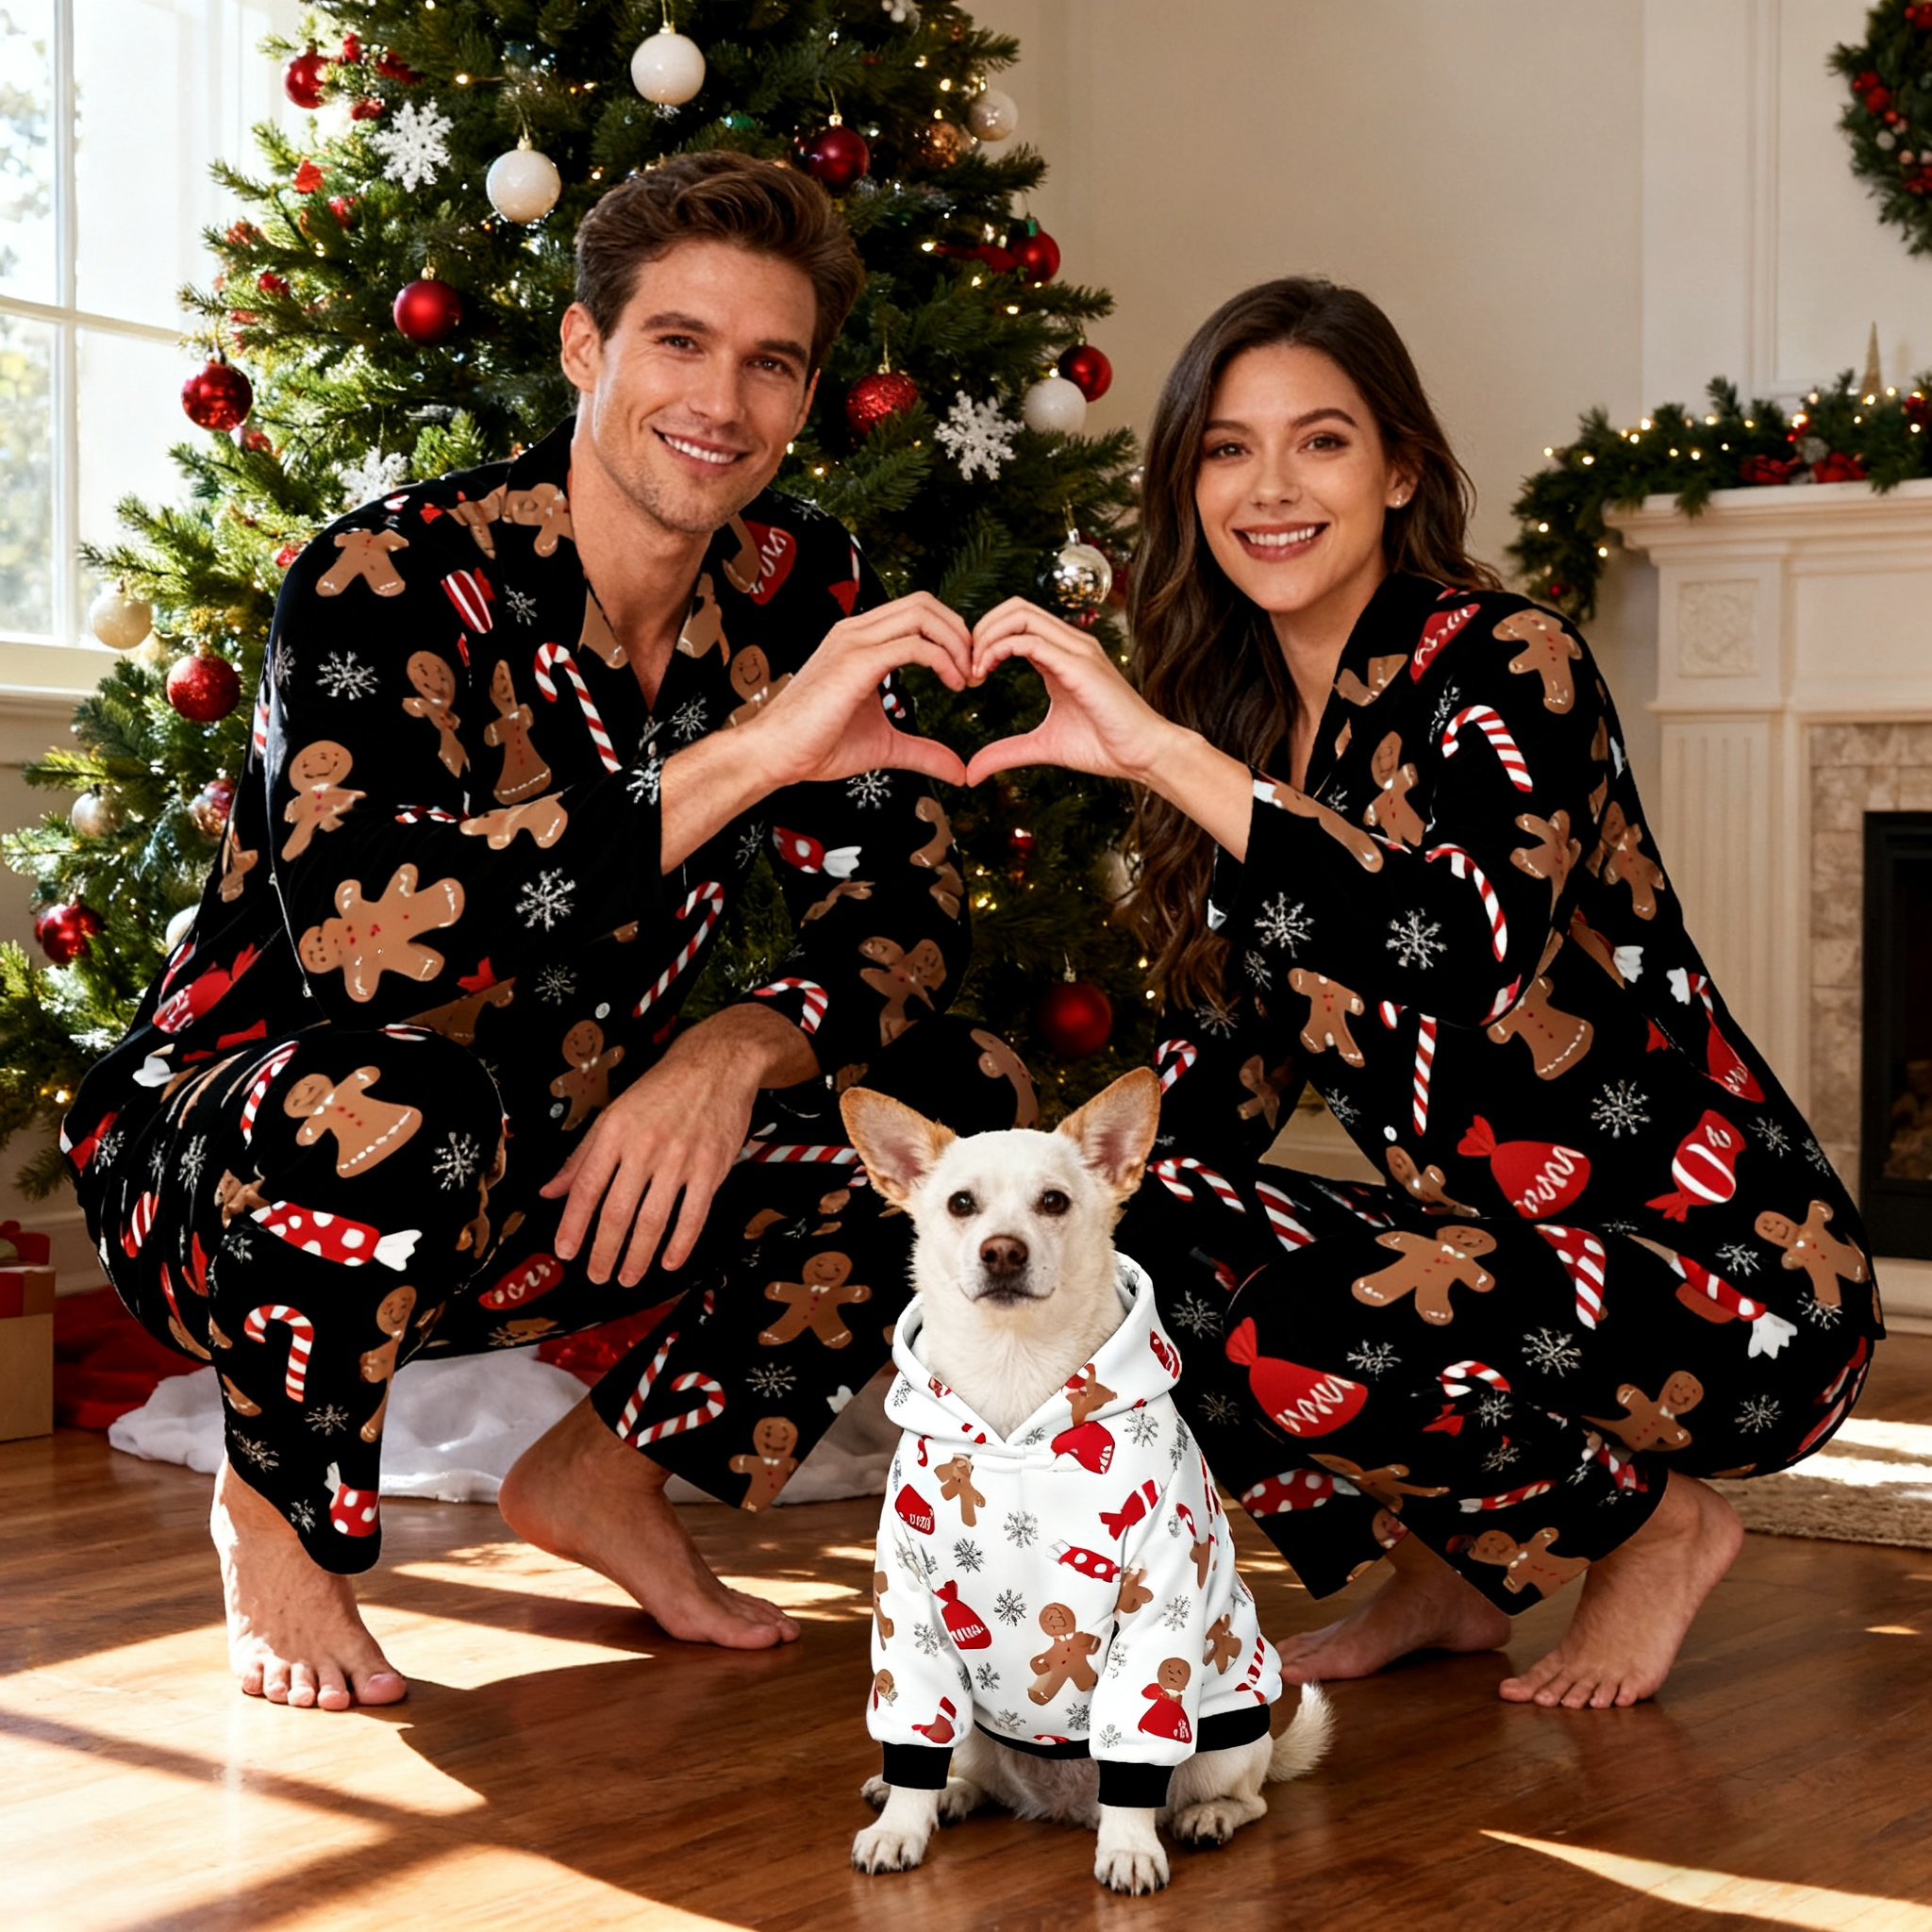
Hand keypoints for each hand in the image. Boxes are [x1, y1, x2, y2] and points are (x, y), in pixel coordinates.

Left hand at [539, 1010, 792, 1285]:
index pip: (586, 1187)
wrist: (717, 1065)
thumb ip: (582, 1155)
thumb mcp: (614, 1113)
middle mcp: (644, 1146)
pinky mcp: (711, 1167)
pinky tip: (669, 1261)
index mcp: (615, 1131)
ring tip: (628, 1277)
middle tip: (596, 1275)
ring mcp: (680, 1158)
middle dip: (604, 1251)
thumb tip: (551, 1190)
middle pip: (617, 1211)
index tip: (566, 1251)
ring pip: (653, 1220)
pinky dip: (680, 1244)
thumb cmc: (664, 1089)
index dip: (573, 1225)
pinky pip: (693, 1215)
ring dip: (638, 1256)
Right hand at [747, 590, 971, 788]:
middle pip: (925, 603)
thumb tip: (959, 771)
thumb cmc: (818, 746)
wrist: (776, 753)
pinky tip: (953, 684)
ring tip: (967, 678)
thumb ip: (923, 751)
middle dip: (960, 632)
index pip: (916, 612)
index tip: (967, 673)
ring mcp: (854, 641)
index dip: (950, 636)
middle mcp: (856, 631)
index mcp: (860, 640)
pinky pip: (915, 644)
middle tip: (975, 671)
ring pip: (922, 614)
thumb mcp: (884, 746)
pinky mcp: (856, 661)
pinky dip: (944, 660)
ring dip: (956, 642)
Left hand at [965, 598, 1176, 786]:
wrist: (1143, 755)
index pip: (1017, 622)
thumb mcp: (1042, 747)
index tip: (971, 674)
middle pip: (1015, 607)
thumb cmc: (1104, 747)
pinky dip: (999, 649)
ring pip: (1020, 614)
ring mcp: (1076, 649)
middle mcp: (1069, 644)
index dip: (986, 639)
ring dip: (987, 636)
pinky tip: (986, 672)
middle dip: (981, 629)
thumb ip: (1006, 752)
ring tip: (975, 670)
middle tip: (967, 667)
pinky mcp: (1080, 664)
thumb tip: (971, 773)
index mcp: (1061, 655)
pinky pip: (1030, 640)